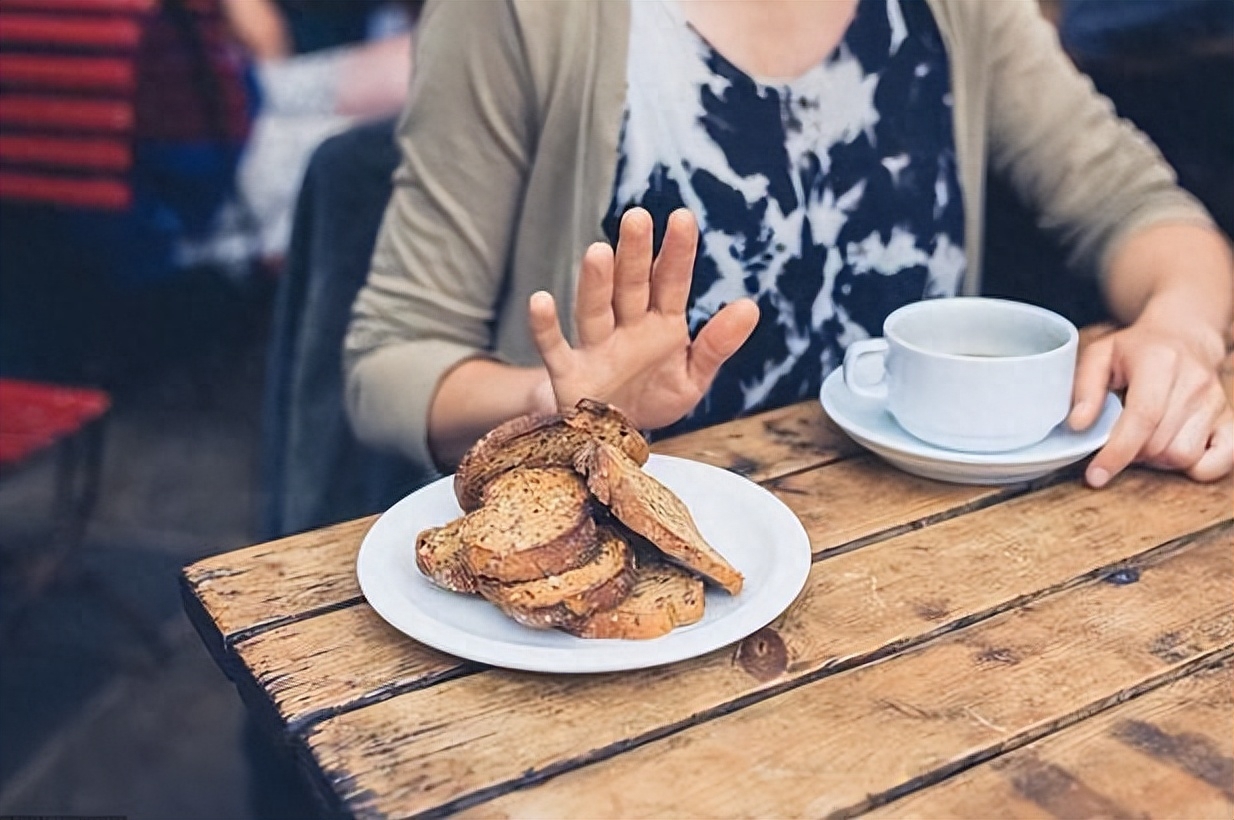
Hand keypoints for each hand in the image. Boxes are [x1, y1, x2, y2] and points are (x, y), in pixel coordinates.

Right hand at [528, 207, 758, 429]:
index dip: (677, 252)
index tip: (682, 217)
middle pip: (630, 286)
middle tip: (637, 218)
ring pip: (595, 309)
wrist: (613, 438)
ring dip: (596, 283)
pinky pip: (554, 348)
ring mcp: (596, 348)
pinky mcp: (569, 374)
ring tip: (599, 252)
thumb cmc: (653, 397)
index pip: (671, 282)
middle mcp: (627, 327)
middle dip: (633, 254)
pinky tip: (540, 301)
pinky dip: (545, 328)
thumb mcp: (693, 377)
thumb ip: (718, 344)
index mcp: (661, 324)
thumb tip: (750, 307)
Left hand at [1069, 320, 1232, 486]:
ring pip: (1184, 456)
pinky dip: (1194, 468)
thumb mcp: (1101, 355)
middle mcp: (1194, 383)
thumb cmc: (1137, 349)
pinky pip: (1218, 462)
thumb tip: (1078, 425)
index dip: (1118, 451)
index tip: (1096, 475)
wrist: (1184, 336)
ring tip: (1143, 440)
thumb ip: (1085, 388)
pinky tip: (1172, 451)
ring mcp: (1215, 402)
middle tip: (1118, 440)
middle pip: (1160, 443)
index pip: (1143, 417)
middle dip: (1131, 453)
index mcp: (1160, 362)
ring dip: (1157, 460)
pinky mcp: (1228, 419)